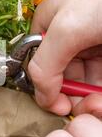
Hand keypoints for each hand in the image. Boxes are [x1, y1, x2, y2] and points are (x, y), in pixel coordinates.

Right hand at [28, 0, 101, 115]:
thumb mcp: (66, 29)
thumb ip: (44, 64)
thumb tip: (41, 98)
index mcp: (48, 27)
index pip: (40, 67)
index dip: (49, 90)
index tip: (63, 108)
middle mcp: (69, 38)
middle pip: (65, 78)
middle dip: (76, 97)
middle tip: (91, 107)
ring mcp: (93, 45)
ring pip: (88, 82)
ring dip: (93, 98)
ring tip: (100, 104)